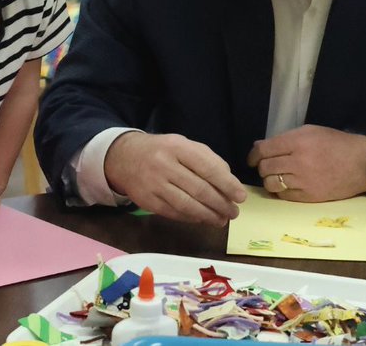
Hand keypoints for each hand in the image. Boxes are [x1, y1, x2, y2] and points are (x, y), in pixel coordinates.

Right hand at [104, 133, 245, 226]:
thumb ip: (208, 160)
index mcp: (177, 147)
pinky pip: (174, 213)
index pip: (207, 168)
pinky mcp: (147, 201)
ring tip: (221, 220)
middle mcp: (164, 165)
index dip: (227, 184)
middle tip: (234, 212)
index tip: (241, 196)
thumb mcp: (184, 145)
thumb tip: (229, 183)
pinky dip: (191, 218)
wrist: (124, 157)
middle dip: (220, 204)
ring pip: (187, 205)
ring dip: (208, 215)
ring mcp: (153, 184)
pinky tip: (202, 219)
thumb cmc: (163, 151)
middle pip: (199, 189)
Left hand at [247, 126, 365, 201]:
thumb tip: (260, 147)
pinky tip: (288, 185)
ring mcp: (303, 181)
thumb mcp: (311, 131)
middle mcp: (298, 162)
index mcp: (298, 142)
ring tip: (278, 176)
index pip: (264, 150)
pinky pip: (284, 196)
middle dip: (262, 166)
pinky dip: (281, 191)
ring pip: (271, 183)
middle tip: (269, 166)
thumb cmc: (337, 143)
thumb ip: (285, 138)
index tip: (252, 159)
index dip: (253, 155)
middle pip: (265, 167)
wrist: (362, 164)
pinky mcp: (309, 197)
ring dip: (270, 180)